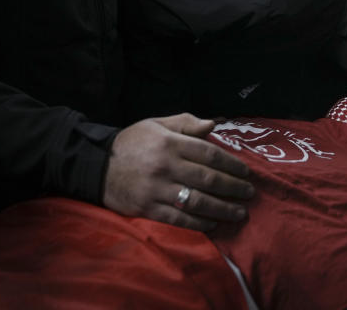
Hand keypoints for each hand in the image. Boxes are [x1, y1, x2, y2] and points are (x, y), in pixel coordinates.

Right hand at [102, 114, 253, 231]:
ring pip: (197, 202)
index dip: (231, 164)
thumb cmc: (132, 142)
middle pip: (208, 179)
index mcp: (170, 143)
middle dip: (233, 187)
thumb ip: (186, 123)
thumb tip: (213, 125)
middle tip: (249, 193)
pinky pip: (179, 219)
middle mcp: (166, 166)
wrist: (97, 165)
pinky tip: (213, 224)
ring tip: (239, 212)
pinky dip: (199, 223)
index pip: (209, 154)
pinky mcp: (148, 209)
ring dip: (222, 208)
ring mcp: (157, 189)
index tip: (245, 172)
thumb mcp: (156, 124)